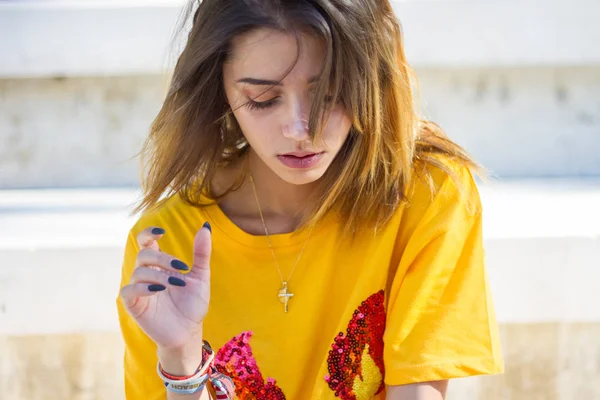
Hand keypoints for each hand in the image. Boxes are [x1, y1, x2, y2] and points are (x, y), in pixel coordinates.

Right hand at [120, 223, 211, 350]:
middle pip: (144, 255)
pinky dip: (142, 287)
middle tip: (182, 268)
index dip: (149, 233)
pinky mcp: (134, 305)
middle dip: (163, 258)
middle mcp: (147, 274)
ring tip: (177, 283)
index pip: (146, 242)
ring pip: (138, 272)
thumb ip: (202, 253)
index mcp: (160, 265)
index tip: (162, 231)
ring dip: (158, 275)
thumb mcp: (201, 276)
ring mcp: (139, 289)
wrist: (189, 331)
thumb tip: (206, 226)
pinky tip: (159, 290)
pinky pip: (129, 291)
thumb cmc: (193, 304)